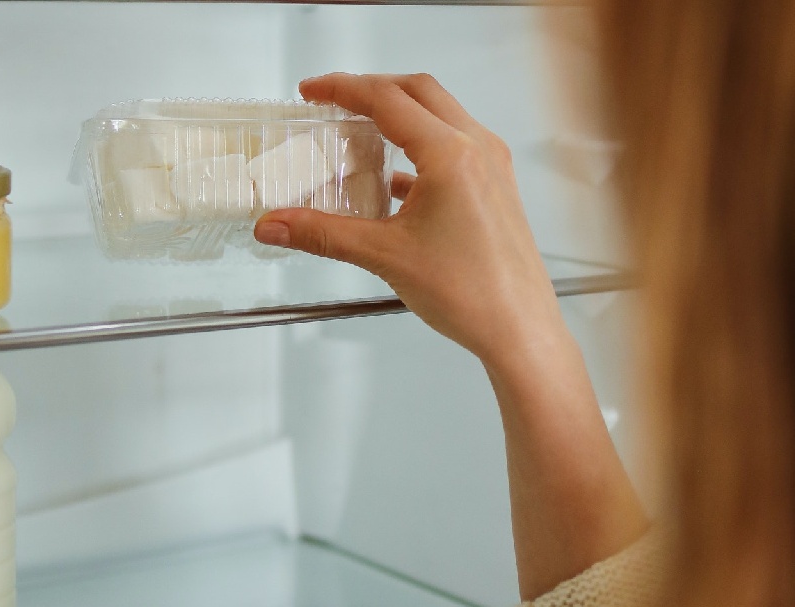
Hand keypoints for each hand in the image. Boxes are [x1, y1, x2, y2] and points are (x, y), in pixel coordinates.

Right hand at [253, 73, 564, 365]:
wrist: (519, 329)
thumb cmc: (471, 293)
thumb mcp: (384, 256)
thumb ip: (323, 234)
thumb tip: (275, 225)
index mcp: (450, 154)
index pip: (387, 100)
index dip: (342, 89)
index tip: (312, 91)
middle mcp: (477, 148)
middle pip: (417, 92)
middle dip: (372, 90)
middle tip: (333, 101)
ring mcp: (492, 166)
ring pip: (441, 115)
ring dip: (399, 113)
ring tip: (360, 131)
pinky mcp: (496, 187)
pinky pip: (455, 147)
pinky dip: (420, 147)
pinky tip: (394, 179)